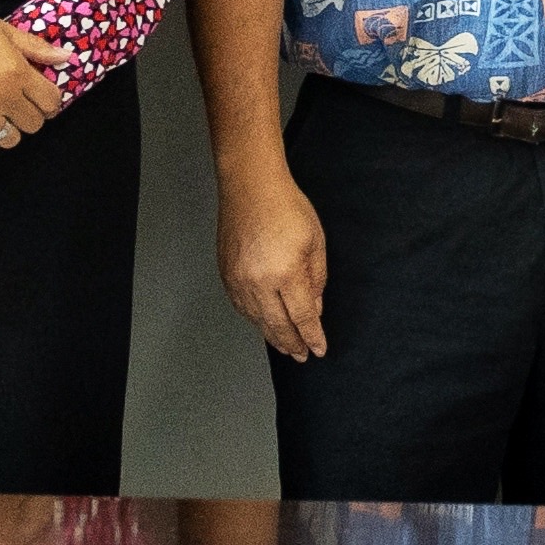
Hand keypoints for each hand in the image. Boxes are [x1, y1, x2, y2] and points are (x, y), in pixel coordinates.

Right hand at [0, 11, 68, 184]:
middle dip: (31, 118)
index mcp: (18, 73)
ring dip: (9, 133)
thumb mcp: (1, 30)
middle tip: (23, 111)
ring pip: (9, 139)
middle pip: (32, 123)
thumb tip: (66, 57)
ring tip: (3, 124)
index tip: (45, 102)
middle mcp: (4, 98)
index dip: (51, 104)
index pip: (50, 100)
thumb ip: (35, 47)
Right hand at [216, 156, 326, 360]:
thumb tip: (314, 309)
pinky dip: (255, 320)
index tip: (319, 349)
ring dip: (272, 336)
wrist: (250, 188)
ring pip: (256, 320)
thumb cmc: (286, 207)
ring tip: (285, 346)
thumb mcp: (315, 242)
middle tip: (302, 356)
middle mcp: (258, 282)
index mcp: (285, 274)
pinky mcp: (226, 275)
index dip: (312, 336)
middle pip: (277, 325)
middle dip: (292, 344)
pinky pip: (241, 307)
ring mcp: (238, 281)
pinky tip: (264, 325)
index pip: (302, 317)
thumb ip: (316, 280)